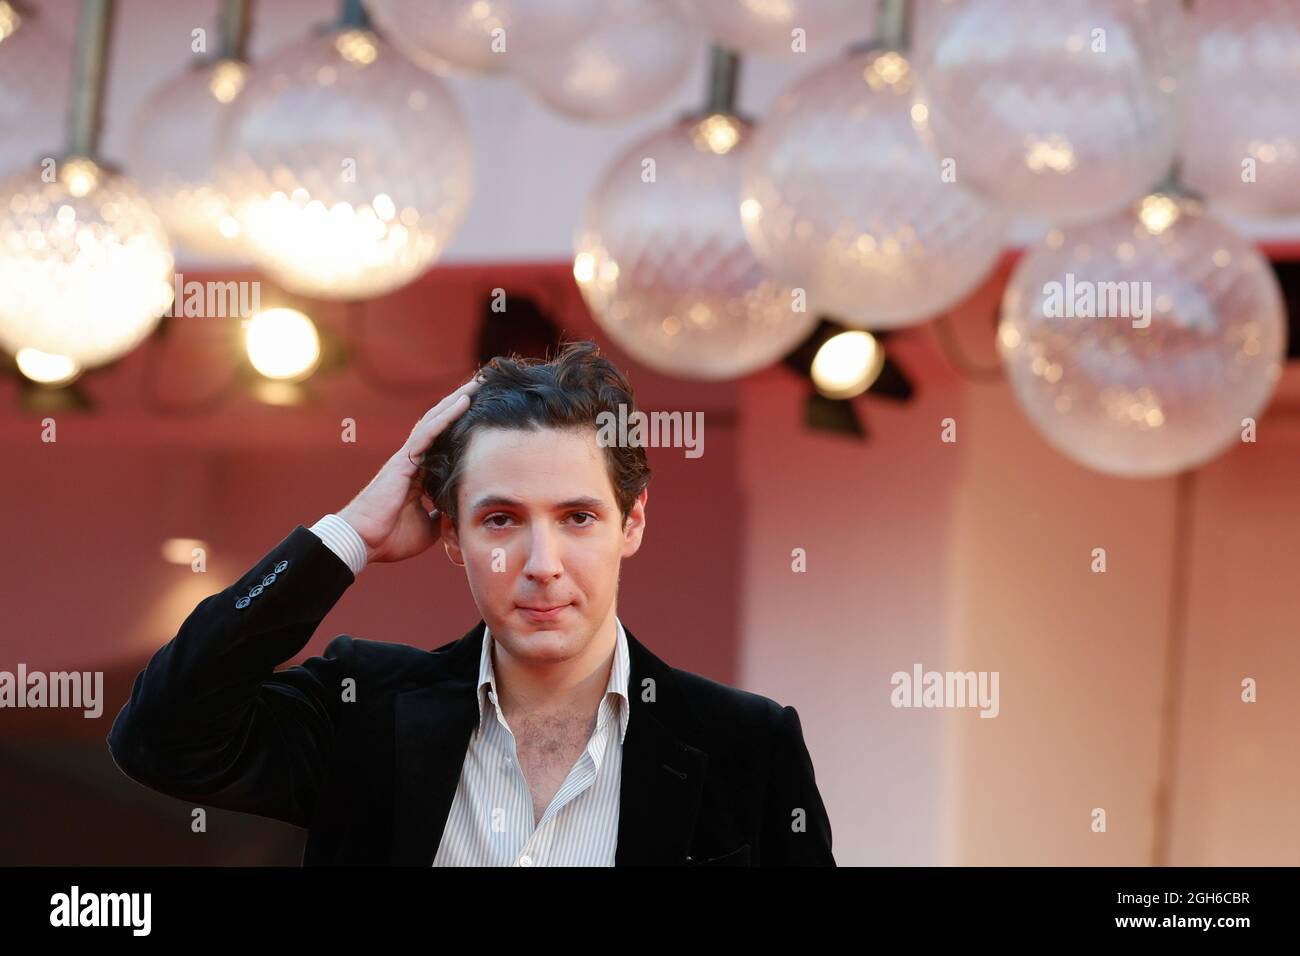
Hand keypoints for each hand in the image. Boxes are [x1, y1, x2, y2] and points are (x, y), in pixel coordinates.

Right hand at [337, 375, 481, 564]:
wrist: (363, 542)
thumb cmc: (390, 536)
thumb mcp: (428, 526)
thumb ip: (441, 513)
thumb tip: (457, 511)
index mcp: (418, 475)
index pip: (443, 443)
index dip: (460, 427)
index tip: (483, 414)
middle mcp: (412, 460)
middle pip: (440, 425)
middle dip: (461, 405)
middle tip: (483, 386)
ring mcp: (407, 458)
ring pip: (435, 421)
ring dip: (457, 401)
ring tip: (478, 383)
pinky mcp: (403, 460)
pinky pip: (428, 432)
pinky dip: (446, 416)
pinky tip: (463, 401)